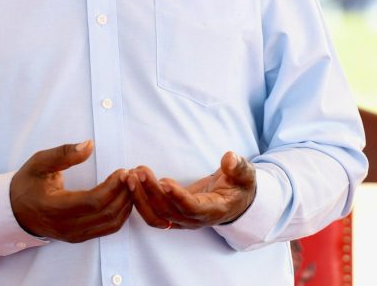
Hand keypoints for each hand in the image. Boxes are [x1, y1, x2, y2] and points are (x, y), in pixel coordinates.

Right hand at [10, 140, 132, 242]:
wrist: (14, 210)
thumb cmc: (27, 183)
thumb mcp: (39, 162)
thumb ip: (64, 153)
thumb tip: (89, 145)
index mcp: (54, 207)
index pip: (93, 202)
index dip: (113, 187)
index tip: (123, 171)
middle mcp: (66, 226)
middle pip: (106, 214)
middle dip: (125, 193)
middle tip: (131, 175)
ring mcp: (74, 234)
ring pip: (110, 224)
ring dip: (126, 204)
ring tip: (130, 184)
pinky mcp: (79, 237)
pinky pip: (107, 229)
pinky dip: (120, 214)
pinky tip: (123, 197)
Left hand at [128, 151, 256, 229]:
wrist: (235, 200)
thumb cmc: (239, 186)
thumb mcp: (246, 175)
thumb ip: (238, 167)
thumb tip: (229, 158)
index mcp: (213, 210)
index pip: (192, 208)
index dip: (178, 197)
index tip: (164, 181)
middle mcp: (194, 219)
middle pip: (168, 212)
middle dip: (151, 192)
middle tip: (139, 171)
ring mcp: (181, 219)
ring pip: (155, 216)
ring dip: (140, 197)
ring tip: (131, 175)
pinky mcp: (172, 214)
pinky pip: (152, 212)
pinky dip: (139, 199)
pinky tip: (131, 180)